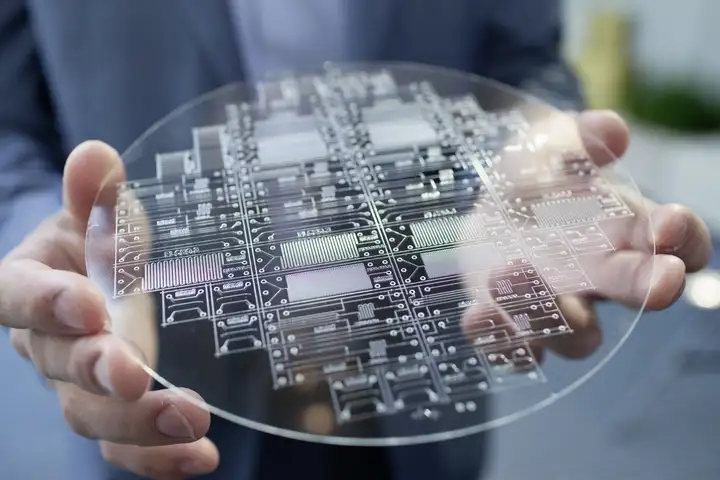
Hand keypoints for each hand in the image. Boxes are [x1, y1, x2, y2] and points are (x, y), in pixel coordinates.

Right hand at [1, 142, 218, 477]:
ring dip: (138, 423)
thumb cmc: (96, 243)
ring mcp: (80, 384)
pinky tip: (201, 457)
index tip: (87, 306)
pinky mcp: (116, 411)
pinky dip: (159, 457)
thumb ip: (95, 194)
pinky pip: (127, 445)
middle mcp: (48, 342)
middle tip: (135, 374)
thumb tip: (95, 156)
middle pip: (59, 367)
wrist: (102, 285)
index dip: (44, 303)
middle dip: (97, 372)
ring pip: (92, 415)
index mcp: (30, 284)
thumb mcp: (99, 213)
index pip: (16, 296)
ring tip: (191, 425)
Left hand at [460, 110, 711, 360]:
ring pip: (577, 336)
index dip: (683, 238)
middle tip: (659, 284)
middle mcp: (602, 279)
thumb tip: (610, 128)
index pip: (680, 244)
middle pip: (637, 294)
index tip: (670, 224)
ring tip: (515, 270)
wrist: (487, 207)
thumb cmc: (535, 177)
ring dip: (556, 314)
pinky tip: (479, 312)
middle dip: (650, 288)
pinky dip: (500, 337)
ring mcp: (559, 308)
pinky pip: (515, 350)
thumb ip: (579, 139)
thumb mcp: (550, 146)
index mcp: (627, 232)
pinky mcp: (513, 324)